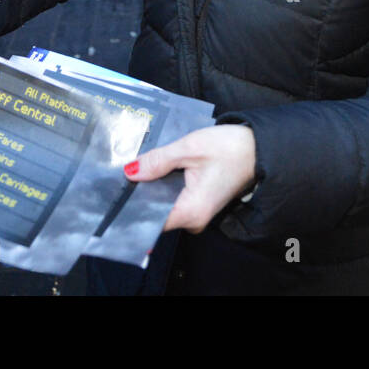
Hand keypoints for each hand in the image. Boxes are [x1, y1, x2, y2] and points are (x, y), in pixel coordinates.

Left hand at [125, 125, 256, 232]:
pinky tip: (151, 173)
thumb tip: (129, 172)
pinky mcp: (198, 205)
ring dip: (149, 190)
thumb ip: (158, 161)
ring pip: (162, 206)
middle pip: (154, 213)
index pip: (149, 220)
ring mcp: (196, 215)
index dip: (129, 207)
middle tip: (114, 175)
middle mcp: (192, 221)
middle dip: (137, 195)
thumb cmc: (230, 148)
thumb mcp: (190, 148)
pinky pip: (172, 201)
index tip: (108, 195)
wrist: (259, 149)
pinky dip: (162, 188)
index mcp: (190, 212)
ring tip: (130, 171)